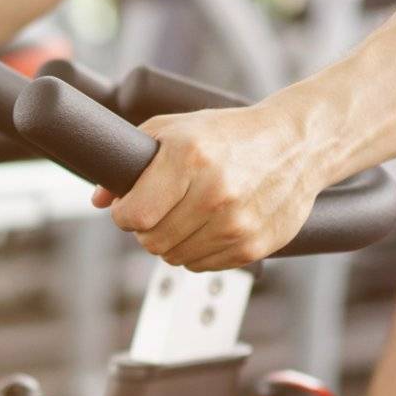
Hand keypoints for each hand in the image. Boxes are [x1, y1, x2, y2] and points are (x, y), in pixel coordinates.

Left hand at [95, 101, 325, 270]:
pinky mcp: (253, 246)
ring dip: (172, 242)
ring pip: (175, 258)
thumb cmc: (232, 135)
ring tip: (189, 215)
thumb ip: (132, 158)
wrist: (297, 144)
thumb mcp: (177, 130)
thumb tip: (99, 198)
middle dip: (147, 229)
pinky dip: (199, 252)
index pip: (134, 215)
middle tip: (160, 210)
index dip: (124, 215)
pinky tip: (210, 226)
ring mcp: (235, 223)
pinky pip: (203, 266)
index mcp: (190, 157)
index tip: (129, 207)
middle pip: (151, 241)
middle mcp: (214, 192)